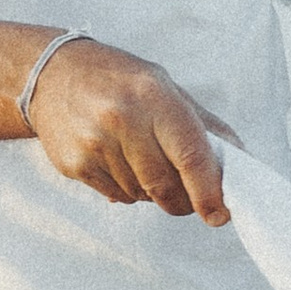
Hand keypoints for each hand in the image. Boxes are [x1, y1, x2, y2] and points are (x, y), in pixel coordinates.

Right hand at [27, 35, 234, 223]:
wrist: (50, 75)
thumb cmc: (116, 78)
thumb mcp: (164, 86)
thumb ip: (202, 125)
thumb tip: (240, 160)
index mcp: (153, 96)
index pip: (190, 155)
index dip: (209, 192)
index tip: (219, 214)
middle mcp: (123, 119)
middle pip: (166, 186)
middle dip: (183, 200)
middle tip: (187, 196)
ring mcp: (95, 144)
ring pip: (142, 195)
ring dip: (152, 191)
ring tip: (140, 159)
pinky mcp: (76, 164)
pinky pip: (117, 196)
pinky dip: (127, 190)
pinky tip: (118, 161)